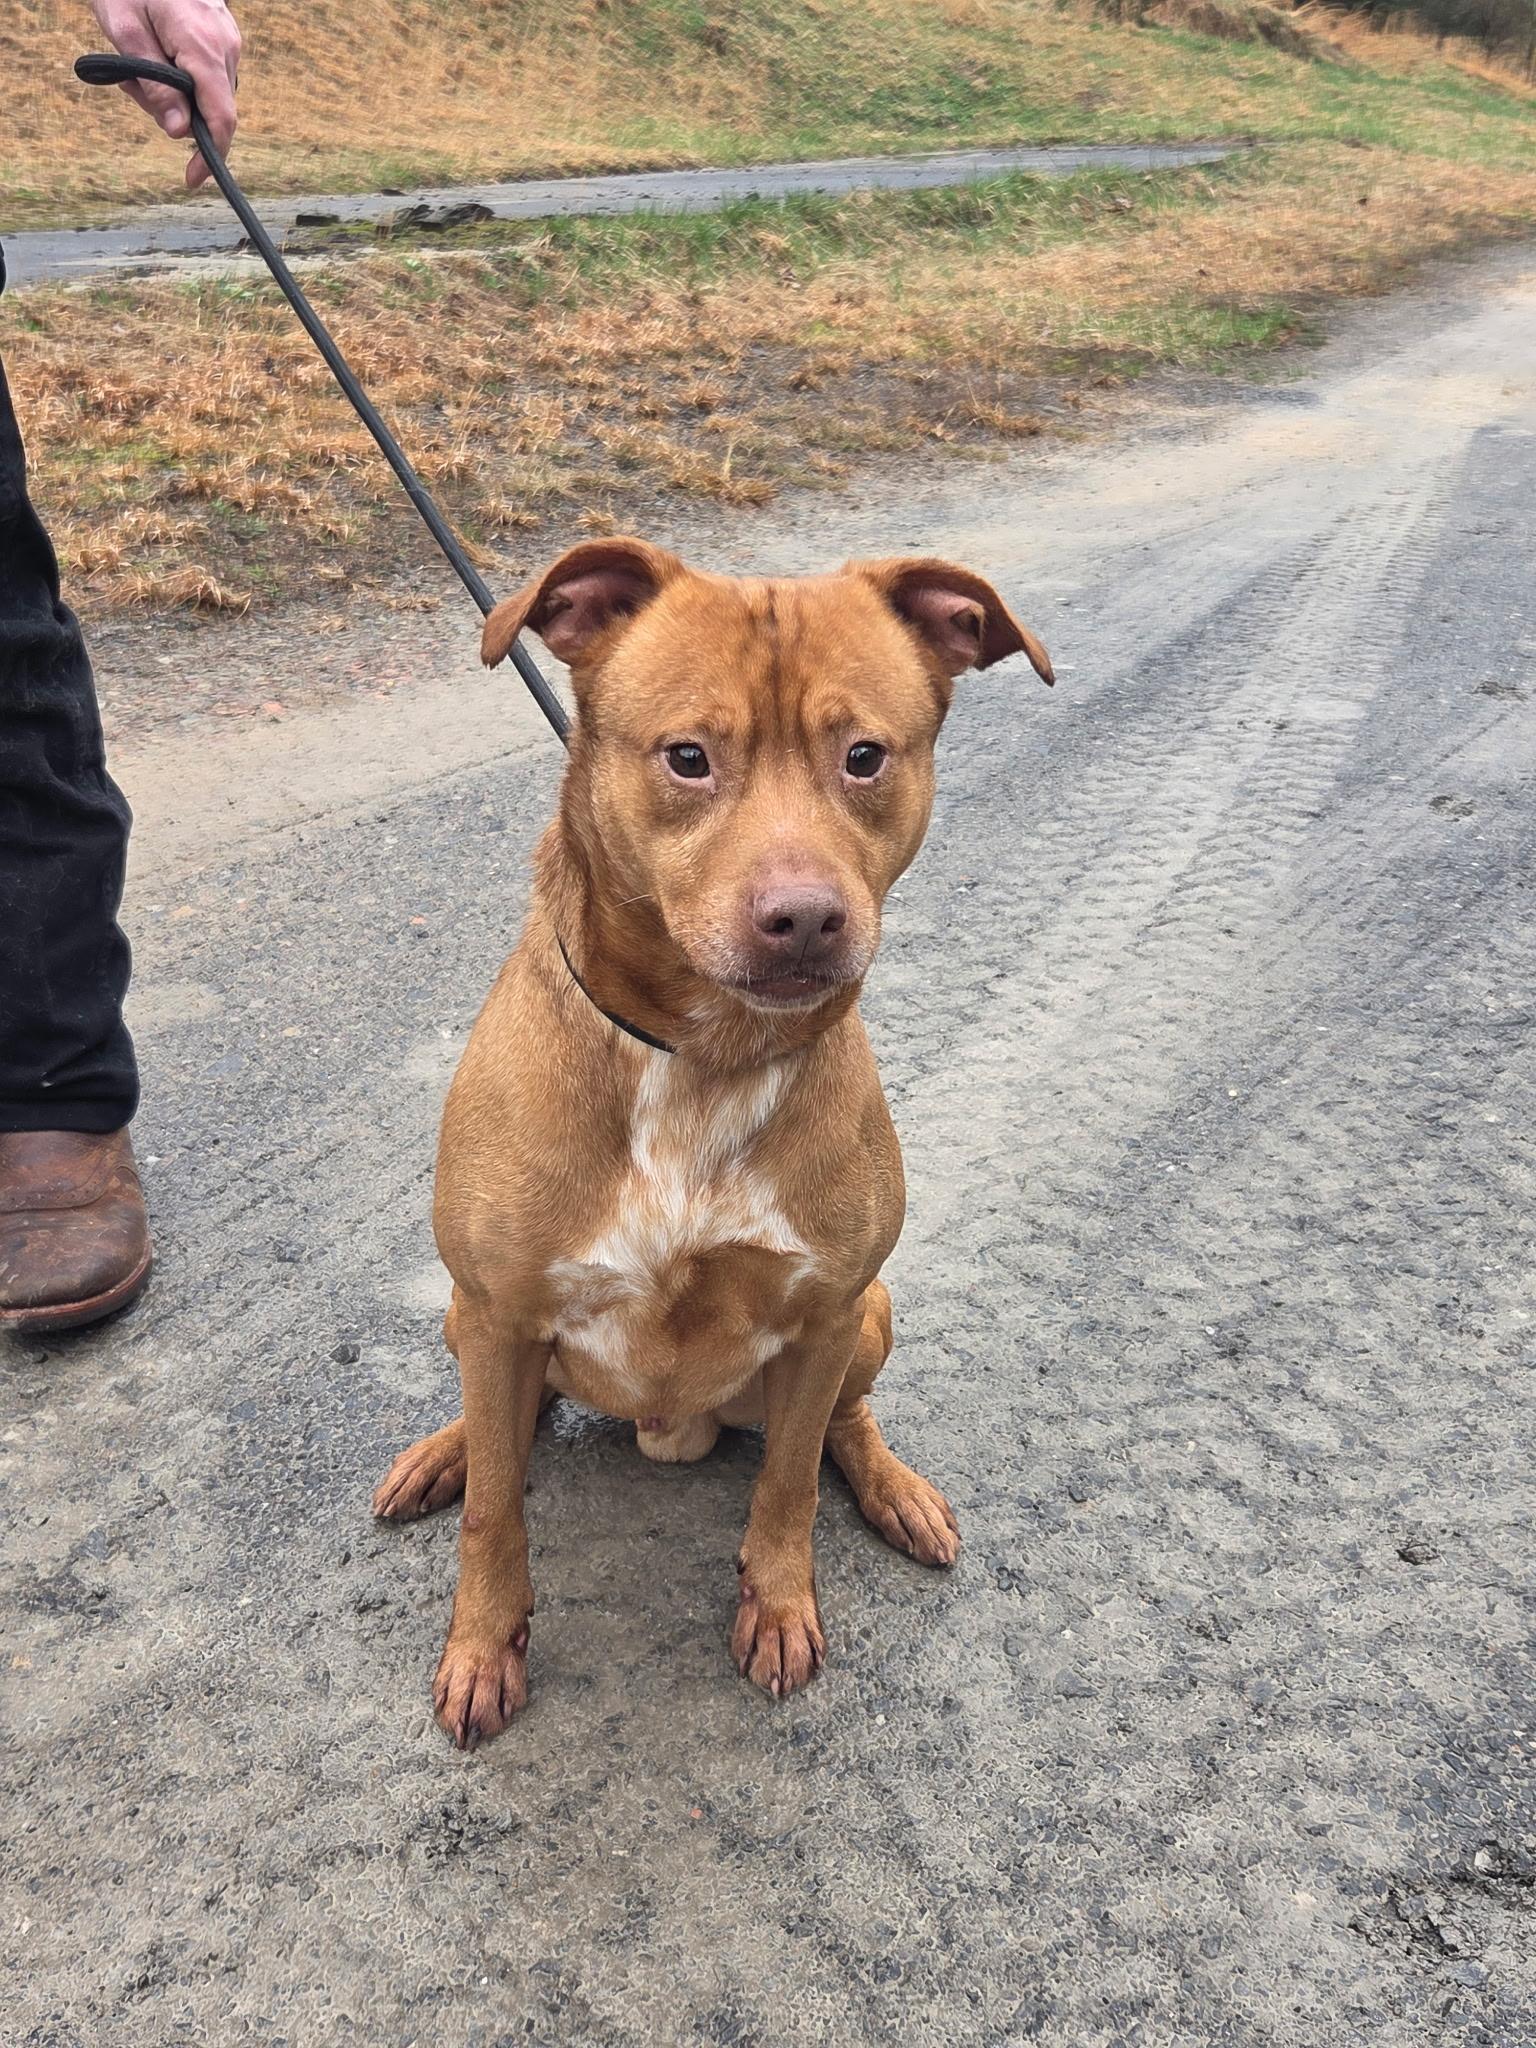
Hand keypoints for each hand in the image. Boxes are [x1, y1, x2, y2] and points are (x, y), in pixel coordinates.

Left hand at [90, 0, 241, 189]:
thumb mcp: (123, 28)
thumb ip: (151, 82)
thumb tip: (177, 132)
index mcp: (202, 44)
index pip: (221, 116)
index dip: (211, 155)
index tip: (191, 179)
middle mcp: (226, 45)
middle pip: (211, 109)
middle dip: (172, 114)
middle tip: (130, 87)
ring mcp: (228, 40)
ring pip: (207, 94)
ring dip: (172, 94)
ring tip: (135, 64)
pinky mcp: (223, 37)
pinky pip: (207, 75)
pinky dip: (180, 78)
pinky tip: (155, 54)